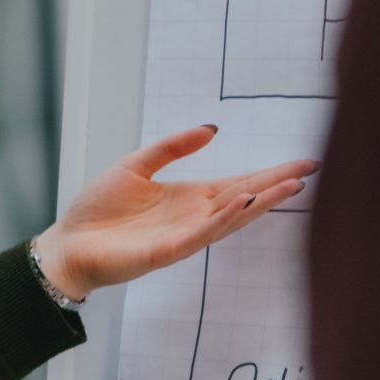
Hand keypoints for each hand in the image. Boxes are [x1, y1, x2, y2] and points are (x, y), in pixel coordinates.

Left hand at [35, 125, 316, 299]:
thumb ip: (171, 147)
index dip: (271, 174)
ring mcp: (184, 235)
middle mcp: (194, 217)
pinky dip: (223, 219)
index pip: (240, 183)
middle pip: (245, 199)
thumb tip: (212, 129)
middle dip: (277, 186)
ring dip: (260, 203)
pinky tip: (243, 204)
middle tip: (311, 171)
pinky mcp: (167, 251)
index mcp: (190, 197)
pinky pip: (202, 234)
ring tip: (289, 185)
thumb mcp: (136, 165)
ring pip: (231, 218)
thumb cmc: (99, 209)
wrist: (68, 243)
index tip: (305, 163)